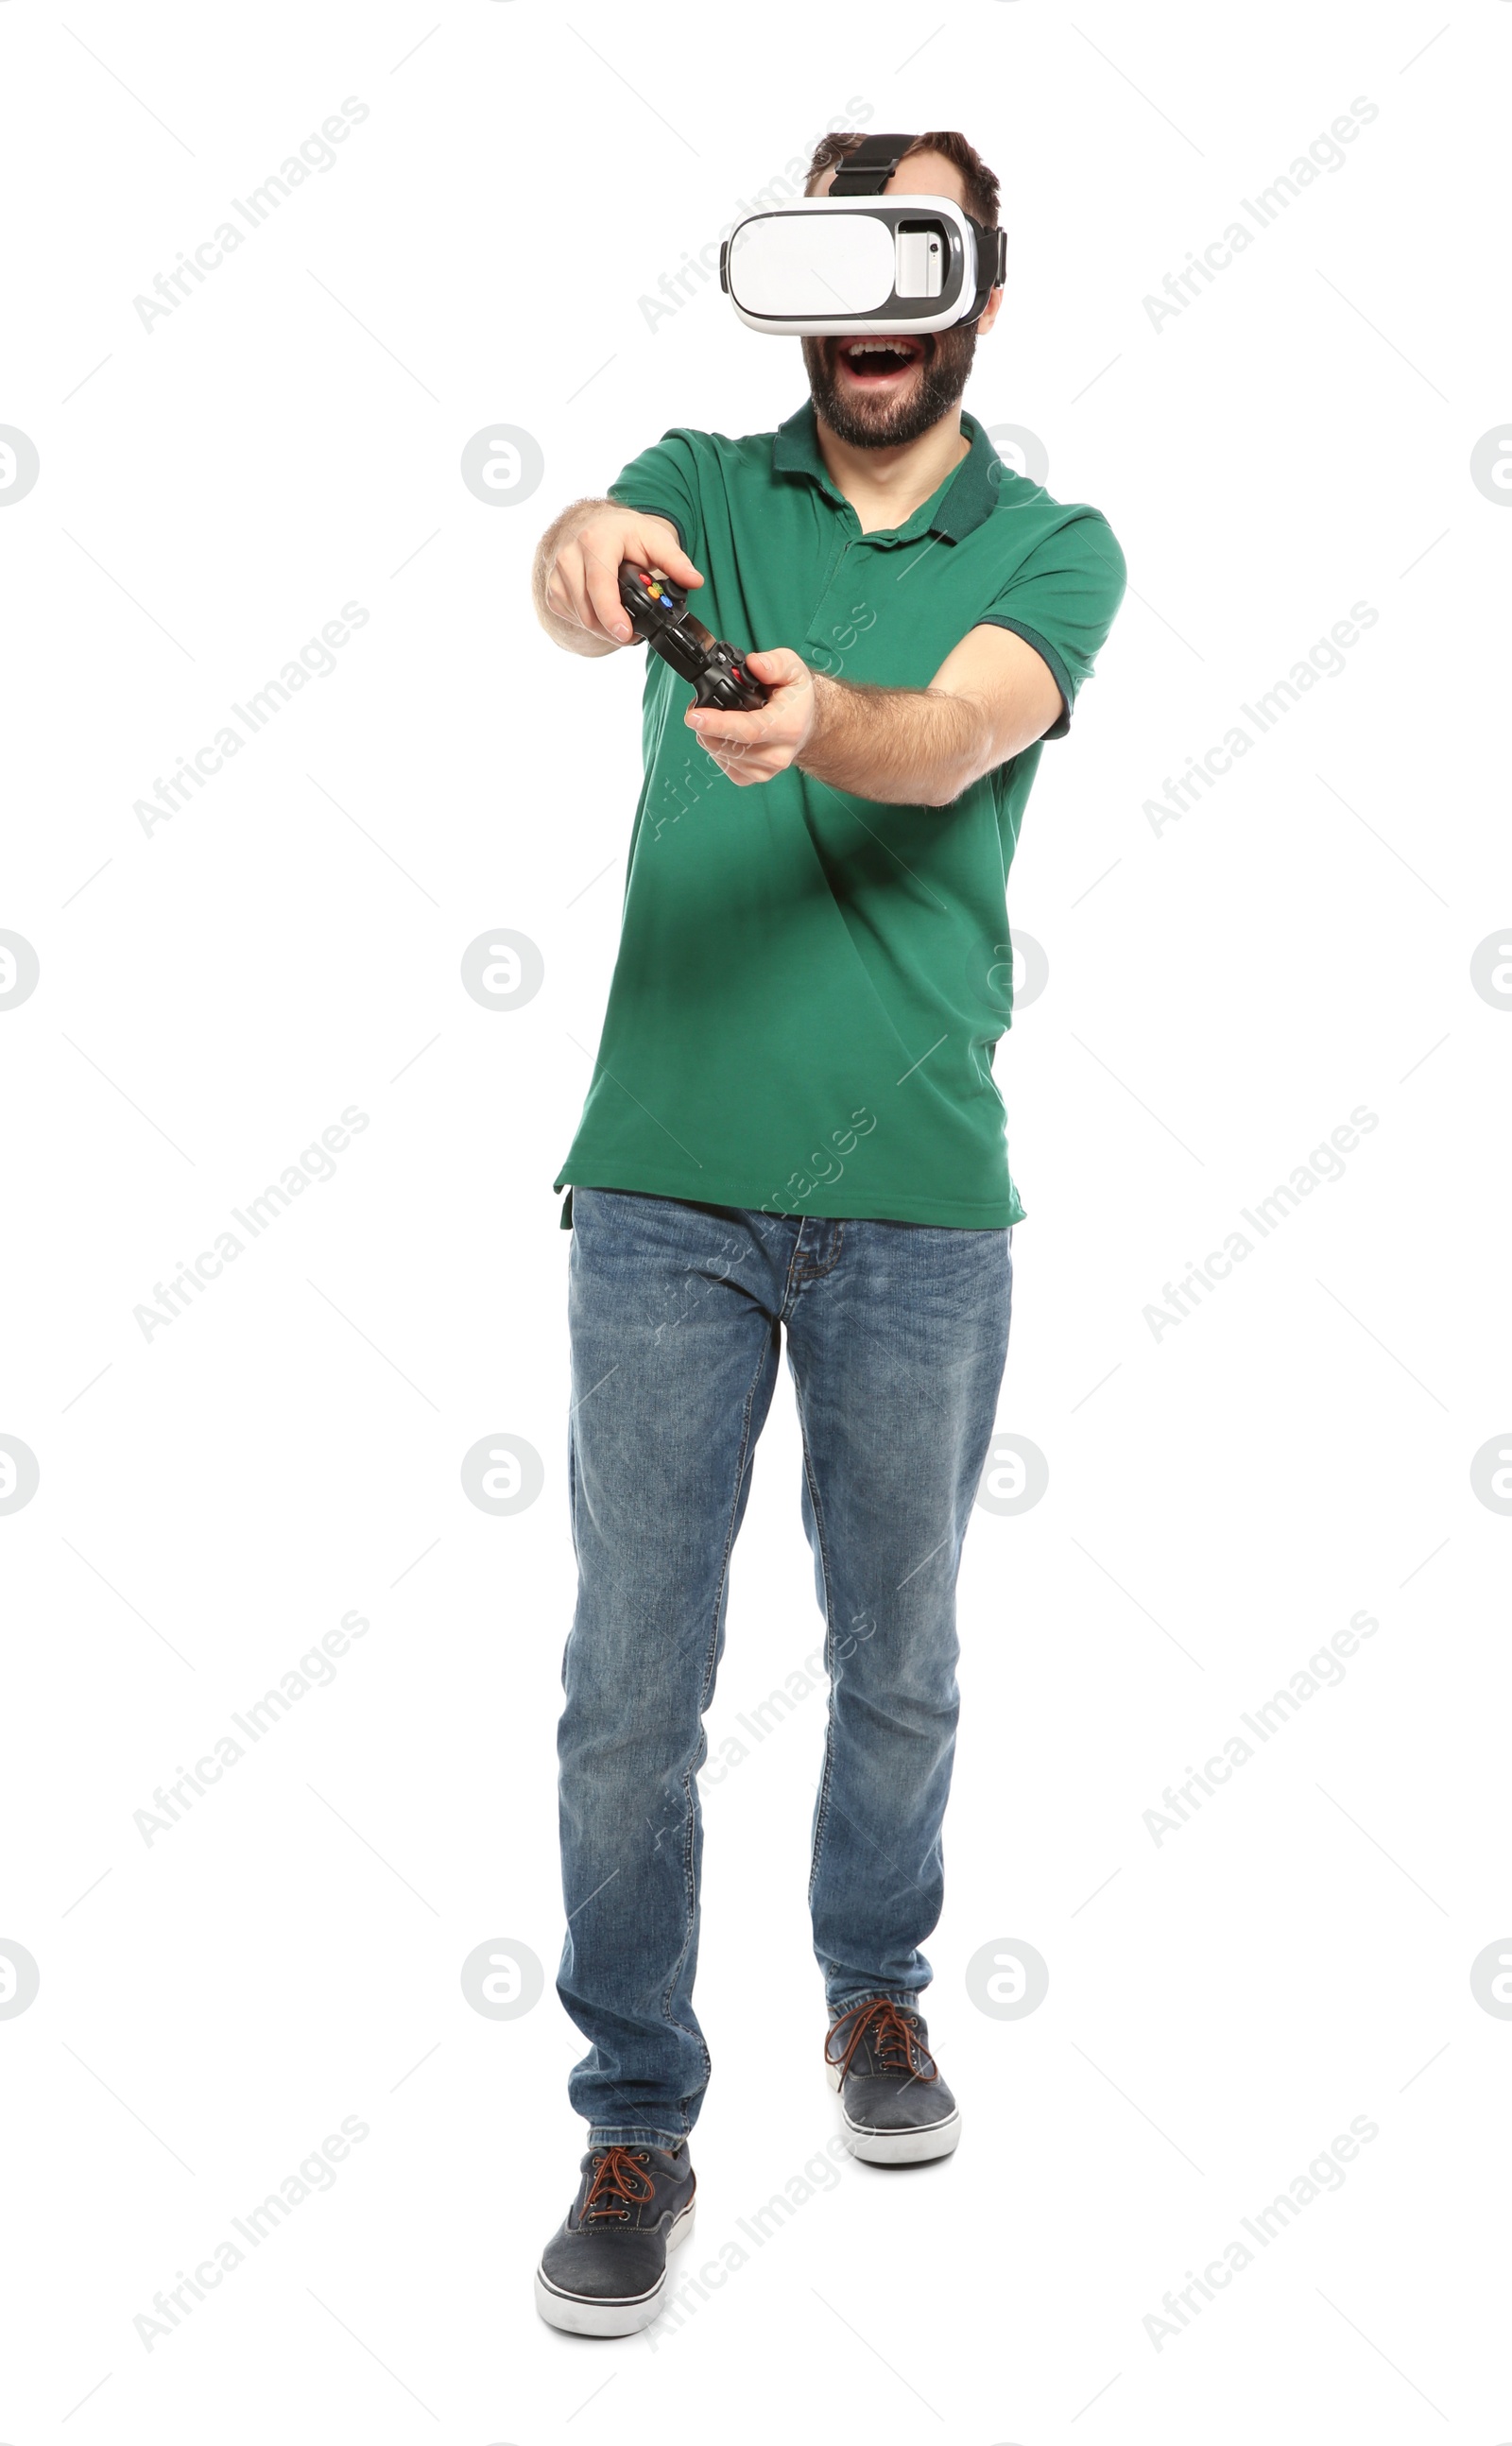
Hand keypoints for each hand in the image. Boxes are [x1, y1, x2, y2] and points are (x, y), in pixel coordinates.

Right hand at [541, 508, 701, 646]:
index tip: (625, 633)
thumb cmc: (623, 532)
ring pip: (579, 617)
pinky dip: (587, 622)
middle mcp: (570, 555)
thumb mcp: (654, 538)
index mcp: (596, 540)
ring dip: (601, 628)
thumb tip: (694, 580)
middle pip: (588, 608)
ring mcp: (557, 572)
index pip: (600, 584)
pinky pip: (569, 616)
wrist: (594, 524)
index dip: (611, 613)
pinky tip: (601, 613)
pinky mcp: (551, 587)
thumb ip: (675, 561)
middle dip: (612, 630)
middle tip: (633, 635)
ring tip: (621, 623)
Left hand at [684, 648, 817, 785]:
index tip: (694, 716)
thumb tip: (754, 664)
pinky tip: (724, 733)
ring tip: (713, 715)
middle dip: (705, 724)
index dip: (718, 724)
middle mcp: (777, 754)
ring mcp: (764, 770)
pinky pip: (721, 762)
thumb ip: (775, 663)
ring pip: (719, 753)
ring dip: (708, 734)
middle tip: (699, 706)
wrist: (804, 724)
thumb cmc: (795, 696)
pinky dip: (715, 746)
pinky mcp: (751, 778)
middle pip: (728, 745)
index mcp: (788, 727)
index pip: (749, 730)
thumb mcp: (793, 668)